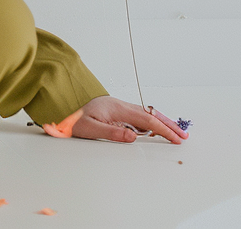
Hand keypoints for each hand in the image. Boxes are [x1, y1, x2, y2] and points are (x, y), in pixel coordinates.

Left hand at [71, 95, 187, 143]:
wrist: (58, 103)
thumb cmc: (70, 115)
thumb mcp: (88, 127)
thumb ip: (111, 132)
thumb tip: (134, 137)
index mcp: (116, 108)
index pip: (146, 119)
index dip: (163, 129)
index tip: (177, 138)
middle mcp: (119, 105)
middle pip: (149, 114)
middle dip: (167, 124)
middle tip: (183, 134)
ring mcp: (116, 107)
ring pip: (144, 114)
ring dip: (159, 122)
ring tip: (173, 131)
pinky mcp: (113, 111)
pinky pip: (136, 115)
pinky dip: (149, 121)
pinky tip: (152, 128)